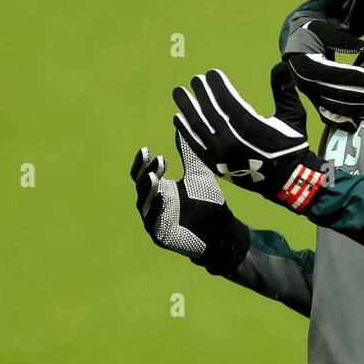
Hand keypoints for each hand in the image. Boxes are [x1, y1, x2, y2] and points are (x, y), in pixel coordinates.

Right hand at [130, 130, 246, 264]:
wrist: (222, 230)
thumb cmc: (208, 202)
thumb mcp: (199, 174)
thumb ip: (188, 154)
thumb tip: (181, 127)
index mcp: (159, 189)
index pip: (143, 174)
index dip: (143, 163)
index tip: (147, 150)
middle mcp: (153, 203)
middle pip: (141, 186)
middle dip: (146, 173)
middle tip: (155, 160)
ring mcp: (155, 220)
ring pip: (144, 204)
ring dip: (148, 190)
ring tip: (154, 177)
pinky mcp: (161, 236)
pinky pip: (153, 223)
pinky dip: (155, 210)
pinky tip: (161, 198)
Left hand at [172, 66, 326, 213]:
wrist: (288, 181)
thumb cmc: (292, 146)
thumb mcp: (294, 116)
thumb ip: (284, 90)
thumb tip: (280, 65)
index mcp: (252, 128)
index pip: (227, 101)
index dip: (217, 85)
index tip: (211, 73)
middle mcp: (233, 141)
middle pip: (210, 112)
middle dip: (201, 93)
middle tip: (195, 80)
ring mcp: (221, 155)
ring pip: (198, 127)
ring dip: (187, 108)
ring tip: (179, 93)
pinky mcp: (216, 165)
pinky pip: (196, 145)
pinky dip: (185, 131)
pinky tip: (179, 118)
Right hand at [284, 19, 363, 132]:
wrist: (298, 45)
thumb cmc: (314, 35)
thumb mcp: (326, 32)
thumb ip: (343, 41)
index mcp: (305, 63)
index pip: (330, 73)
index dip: (351, 77)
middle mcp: (304, 82)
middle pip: (332, 93)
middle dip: (357, 96)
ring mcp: (309, 94)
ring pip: (331, 107)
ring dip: (352, 111)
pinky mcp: (313, 101)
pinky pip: (326, 115)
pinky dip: (340, 123)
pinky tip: (354, 126)